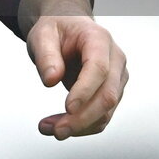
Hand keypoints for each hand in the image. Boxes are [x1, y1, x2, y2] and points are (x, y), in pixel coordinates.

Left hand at [26, 13, 127, 138]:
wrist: (67, 28)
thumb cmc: (57, 29)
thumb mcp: (42, 34)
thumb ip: (46, 55)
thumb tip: (51, 80)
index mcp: (99, 39)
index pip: (99, 68)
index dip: (86, 90)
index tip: (68, 108)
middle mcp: (114, 60)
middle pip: (107, 95)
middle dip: (83, 118)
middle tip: (57, 130)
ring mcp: (116, 78)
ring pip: (106, 111)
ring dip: (79, 126)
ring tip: (49, 129)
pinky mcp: (111, 93)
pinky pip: (101, 116)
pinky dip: (82, 126)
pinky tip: (59, 126)